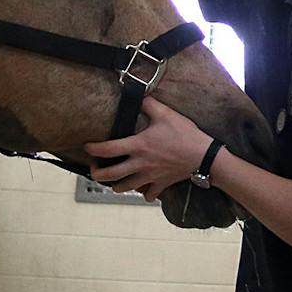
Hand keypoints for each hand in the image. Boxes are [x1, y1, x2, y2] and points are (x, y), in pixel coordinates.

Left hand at [85, 97, 213, 200]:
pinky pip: (149, 194)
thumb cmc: (184, 134)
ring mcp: (150, 176)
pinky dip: (144, 193)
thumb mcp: (166, 114)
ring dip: (116, 185)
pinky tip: (143, 189)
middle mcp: (139, 164)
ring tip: (113, 181)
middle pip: (110, 175)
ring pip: (125, 187)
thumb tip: (140, 96)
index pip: (107, 150)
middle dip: (97, 174)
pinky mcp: (161, 183)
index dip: (93, 149)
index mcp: (138, 146)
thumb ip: (149, 105)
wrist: (204, 156)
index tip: (87, 146)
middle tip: (94, 169)